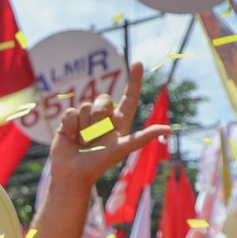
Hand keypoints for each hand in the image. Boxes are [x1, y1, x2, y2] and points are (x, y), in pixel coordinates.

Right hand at [48, 62, 170, 190]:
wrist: (72, 174)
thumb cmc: (98, 163)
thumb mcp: (122, 149)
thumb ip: (143, 137)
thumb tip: (168, 129)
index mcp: (119, 122)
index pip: (130, 97)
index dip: (134, 80)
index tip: (138, 63)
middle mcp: (103, 118)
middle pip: (103, 100)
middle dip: (98, 117)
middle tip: (94, 137)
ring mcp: (85, 118)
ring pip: (85, 106)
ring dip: (83, 127)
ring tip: (82, 141)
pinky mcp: (69, 121)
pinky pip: (70, 112)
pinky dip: (70, 127)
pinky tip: (70, 138)